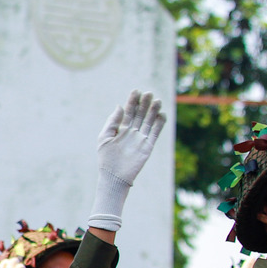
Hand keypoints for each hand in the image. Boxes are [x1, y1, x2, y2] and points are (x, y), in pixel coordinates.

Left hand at [87, 91, 166, 231]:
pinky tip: (162, 114)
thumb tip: (119, 106)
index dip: (132, 101)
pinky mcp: (147, 146)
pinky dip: (159, 124)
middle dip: (144, 104)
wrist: (114, 177)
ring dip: (153, 111)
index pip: (128, 112)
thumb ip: (112, 122)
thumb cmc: (106, 159)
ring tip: (157, 101)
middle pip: (140, 114)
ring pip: (148, 121)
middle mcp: (132, 132)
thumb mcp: (104, 138)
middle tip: (149, 93)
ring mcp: (140, 138)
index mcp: (120, 129)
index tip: (136, 91)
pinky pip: (155, 133)